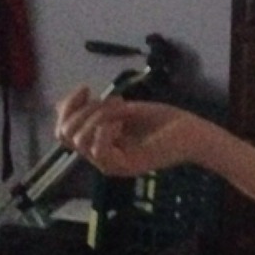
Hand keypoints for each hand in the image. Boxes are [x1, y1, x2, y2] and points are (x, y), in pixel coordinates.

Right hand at [54, 86, 197, 177]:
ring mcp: (111, 164)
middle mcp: (101, 156)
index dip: (67, 107)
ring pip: (79, 140)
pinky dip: (106, 129)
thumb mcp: (122, 108)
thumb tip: (62, 103)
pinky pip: (98, 150)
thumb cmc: (163, 121)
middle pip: (65, 134)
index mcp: (98, 143)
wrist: (192, 132)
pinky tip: (123, 123)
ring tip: (124, 109)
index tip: (87, 87)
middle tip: (117, 101)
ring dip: (99, 115)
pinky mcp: (124, 167)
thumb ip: (93, 108)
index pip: (62, 131)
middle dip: (85, 109)